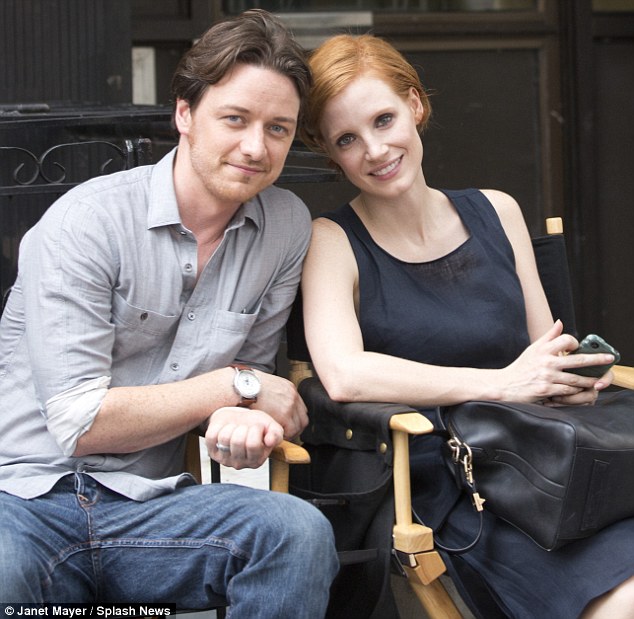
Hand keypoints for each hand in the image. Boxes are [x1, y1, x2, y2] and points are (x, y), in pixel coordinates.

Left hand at [205, 407, 282, 469]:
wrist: (239, 418)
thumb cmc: (256, 424)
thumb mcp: (271, 427)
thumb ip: (275, 434)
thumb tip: (270, 441)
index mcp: (257, 460)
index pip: (253, 445)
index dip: (255, 430)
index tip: (257, 426)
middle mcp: (240, 464)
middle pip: (237, 441)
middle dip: (243, 427)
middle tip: (245, 427)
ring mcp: (224, 459)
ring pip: (224, 438)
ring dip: (231, 426)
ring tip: (236, 427)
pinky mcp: (211, 451)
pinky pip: (211, 436)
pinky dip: (219, 426)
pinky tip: (225, 428)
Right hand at [251, 372, 307, 438]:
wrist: (242, 385)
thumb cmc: (249, 387)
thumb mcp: (268, 386)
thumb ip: (276, 395)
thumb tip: (276, 406)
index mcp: (289, 388)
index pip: (300, 408)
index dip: (295, 419)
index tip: (289, 424)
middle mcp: (293, 396)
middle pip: (303, 417)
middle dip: (296, 427)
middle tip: (287, 433)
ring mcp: (290, 405)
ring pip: (298, 426)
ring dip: (290, 432)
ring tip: (279, 435)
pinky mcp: (284, 415)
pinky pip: (291, 430)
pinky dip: (285, 435)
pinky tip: (276, 435)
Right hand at [499, 321, 613, 403]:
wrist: (505, 384)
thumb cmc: (521, 367)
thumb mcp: (533, 349)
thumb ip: (548, 336)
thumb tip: (560, 322)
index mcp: (543, 349)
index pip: (566, 340)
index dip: (574, 342)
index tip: (578, 347)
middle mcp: (546, 362)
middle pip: (578, 360)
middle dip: (597, 359)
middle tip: (609, 358)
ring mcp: (546, 376)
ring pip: (576, 378)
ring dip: (589, 380)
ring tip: (598, 380)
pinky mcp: (546, 390)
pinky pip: (567, 391)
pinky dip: (575, 391)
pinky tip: (580, 390)